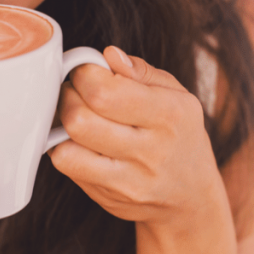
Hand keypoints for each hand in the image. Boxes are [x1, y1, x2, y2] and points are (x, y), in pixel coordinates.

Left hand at [48, 47, 228, 232]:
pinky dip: (63, 147)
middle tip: (76, 91)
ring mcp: (128, 180)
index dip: (85, 74)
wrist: (192, 197)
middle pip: (79, 119)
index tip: (87, 71)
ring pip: (66, 147)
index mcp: (169, 115)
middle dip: (67, 96)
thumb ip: (141, 71)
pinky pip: (67, 167)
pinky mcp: (108, 198)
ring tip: (76, 114)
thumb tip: (109, 55)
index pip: (105, 92)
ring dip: (61, 124)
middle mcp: (150, 150)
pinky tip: (78, 140)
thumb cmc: (180, 136)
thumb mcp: (177, 96)